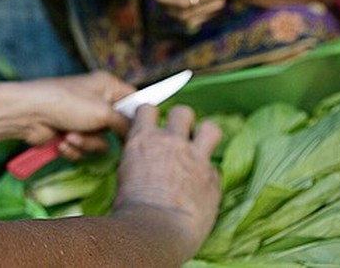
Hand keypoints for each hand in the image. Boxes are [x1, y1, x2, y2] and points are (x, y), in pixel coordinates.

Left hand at [17, 72, 134, 159]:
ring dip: (85, 143)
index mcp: (107, 86)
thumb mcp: (103, 112)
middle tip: (95, 131)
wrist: (29, 115)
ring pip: (99, 142)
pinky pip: (83, 149)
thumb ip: (124, 123)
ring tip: (70, 136)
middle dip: (103, 134)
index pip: (134, 100)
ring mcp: (82, 119)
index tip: (146, 130)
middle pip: (117, 127)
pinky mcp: (70, 134)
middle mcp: (96, 102)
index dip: (139, 116)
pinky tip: (61, 142)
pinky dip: (73, 148)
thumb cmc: (67, 104)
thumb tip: (135, 132)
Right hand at [113, 105, 221, 261]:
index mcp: (143, 139)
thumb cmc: (133, 209)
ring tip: (201, 147)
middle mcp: (170, 142)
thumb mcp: (124, 173)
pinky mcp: (212, 177)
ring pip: (211, 128)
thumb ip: (138, 157)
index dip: (151, 115)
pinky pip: (215, 167)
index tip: (153, 124)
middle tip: (180, 135)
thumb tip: (142, 157)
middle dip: (182, 121)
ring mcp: (195, 158)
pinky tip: (201, 186)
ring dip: (206, 136)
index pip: (148, 109)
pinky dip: (209, 175)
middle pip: (183, 112)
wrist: (155, 229)